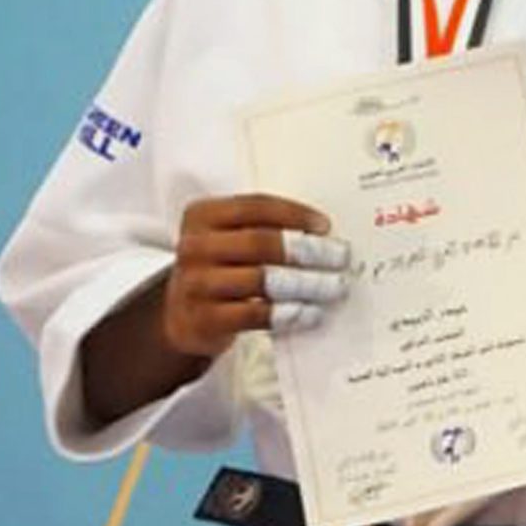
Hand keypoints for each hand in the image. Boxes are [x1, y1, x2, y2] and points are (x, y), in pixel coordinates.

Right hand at [162, 193, 350, 358]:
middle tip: (340, 257)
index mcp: (202, 216)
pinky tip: (310, 312)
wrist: (184, 315)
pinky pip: (255, 314)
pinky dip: (288, 313)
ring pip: (261, 280)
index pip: (254, 207)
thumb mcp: (230, 239)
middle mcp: (195, 247)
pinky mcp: (205, 319)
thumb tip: (323, 233)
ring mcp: (196, 284)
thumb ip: (266, 228)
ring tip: (334, 287)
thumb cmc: (222, 268)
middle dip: (307, 250)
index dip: (294, 214)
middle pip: (260, 243)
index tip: (325, 226)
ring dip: (305, 284)